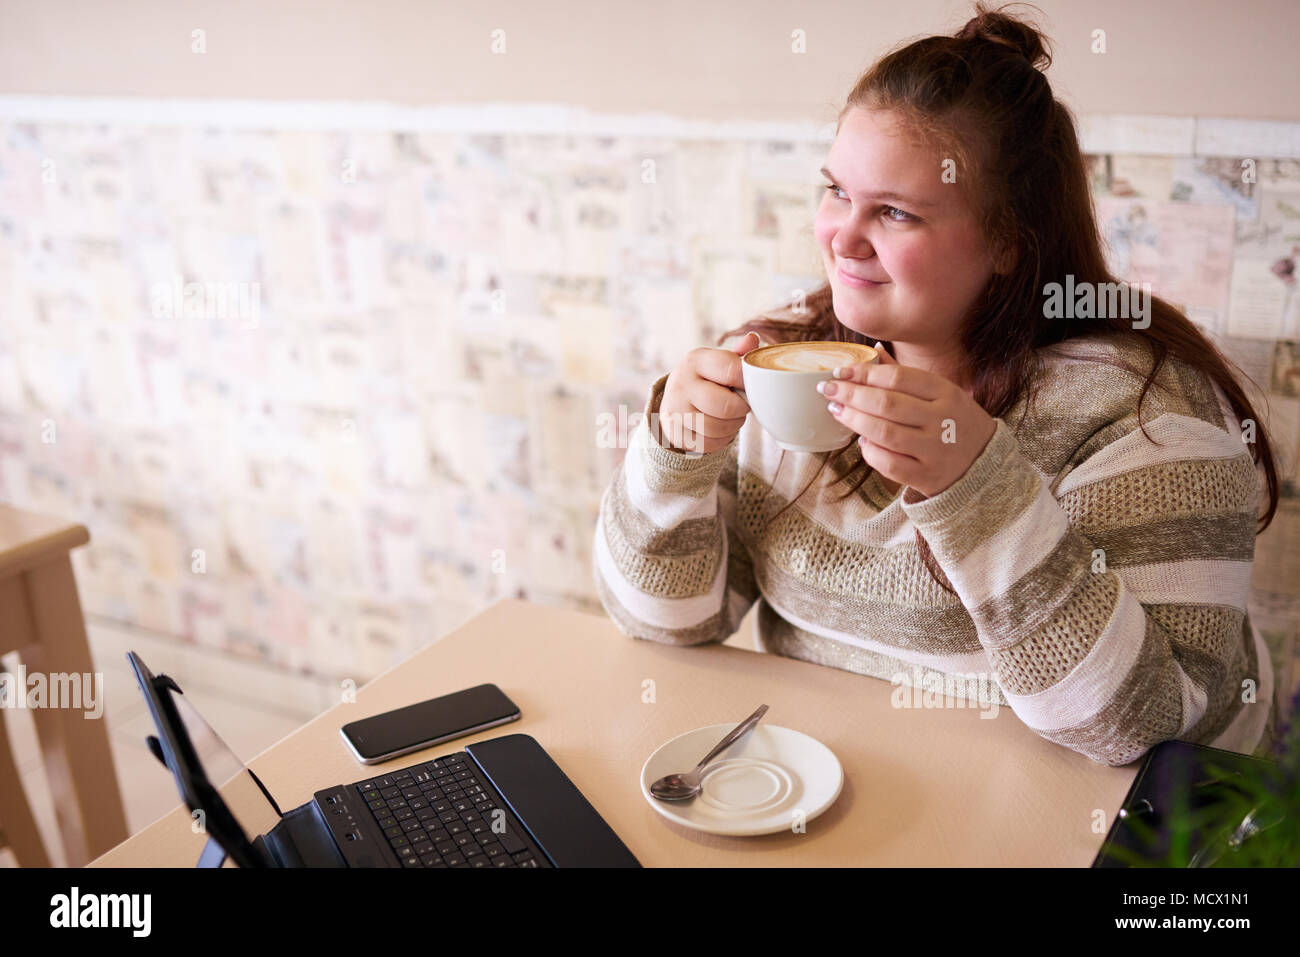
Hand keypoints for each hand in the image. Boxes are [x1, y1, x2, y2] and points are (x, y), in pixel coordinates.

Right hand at [658, 331, 761, 453]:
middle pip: (727, 406)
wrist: (675, 400)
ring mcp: (675, 410)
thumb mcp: (719, 362)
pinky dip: (721, 439)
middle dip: (742, 409)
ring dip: (733, 426)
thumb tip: (752, 339)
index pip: (731, 369)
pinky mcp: (675, 433)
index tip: (753, 385)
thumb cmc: (707, 379)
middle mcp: (681, 384)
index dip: (748, 380)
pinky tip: (719, 429)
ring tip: (731, 417)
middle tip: (742, 405)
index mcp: (695, 360)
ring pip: (718, 427)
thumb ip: (738, 354)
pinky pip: (709, 444)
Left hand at [817, 342, 996, 497]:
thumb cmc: (955, 421)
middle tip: (828, 388)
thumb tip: (872, 350)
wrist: (985, 464)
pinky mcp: (926, 476)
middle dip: (851, 394)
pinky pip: (888, 464)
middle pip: (886, 404)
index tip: (840, 371)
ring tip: (837, 410)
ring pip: (883, 433)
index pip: (898, 378)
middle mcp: (941, 420)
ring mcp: (934, 450)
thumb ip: (905, 375)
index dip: (864, 373)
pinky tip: (862, 441)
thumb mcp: (941, 393)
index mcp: (945, 393)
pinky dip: (870, 451)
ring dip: (853, 420)